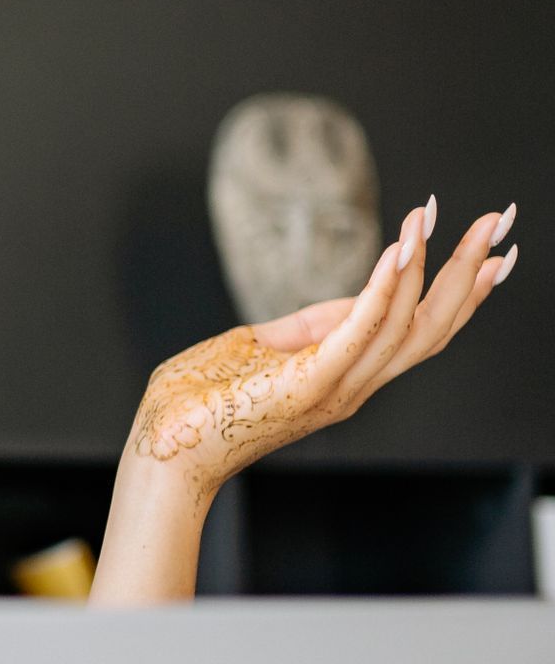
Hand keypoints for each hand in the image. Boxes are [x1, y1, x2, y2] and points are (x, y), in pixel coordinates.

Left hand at [127, 196, 519, 507]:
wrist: (164, 447)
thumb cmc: (201, 402)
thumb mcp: (261, 349)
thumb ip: (305, 328)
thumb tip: (345, 301)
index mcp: (345, 376)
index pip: (419, 330)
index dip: (458, 289)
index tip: (493, 249)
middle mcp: (353, 385)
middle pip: (432, 326)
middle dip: (468, 271)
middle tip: (499, 219)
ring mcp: (335, 387)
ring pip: (405, 324)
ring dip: (428, 265)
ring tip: (441, 215)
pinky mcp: (309, 383)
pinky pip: (358, 330)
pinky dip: (384, 288)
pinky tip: (402, 249)